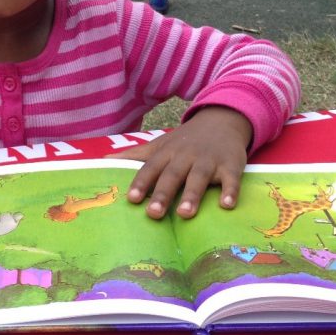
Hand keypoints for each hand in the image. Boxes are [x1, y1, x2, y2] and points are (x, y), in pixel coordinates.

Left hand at [110, 106, 252, 219]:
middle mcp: (186, 156)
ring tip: (185, 213)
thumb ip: (134, 155)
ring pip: (199, 177)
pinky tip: (227, 206)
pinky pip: (231, 179)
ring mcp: (209, 160)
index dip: (141, 182)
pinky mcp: (231, 165)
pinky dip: (230, 191)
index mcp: (167, 153)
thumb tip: (103, 160)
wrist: (222, 120)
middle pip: (173, 175)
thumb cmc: (185, 140)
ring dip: (192, 195)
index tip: (132, 199)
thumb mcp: (160, 145)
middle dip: (163, 194)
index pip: (151, 167)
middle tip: (154, 214)